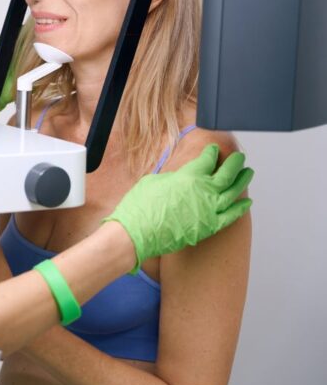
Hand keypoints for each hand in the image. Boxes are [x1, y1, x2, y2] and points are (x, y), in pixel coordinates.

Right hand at [103, 144, 252, 271]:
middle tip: (240, 157)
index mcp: (189, 175)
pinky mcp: (210, 227)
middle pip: (227, 173)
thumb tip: (180, 177)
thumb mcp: (153, 181)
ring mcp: (210, 209)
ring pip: (234, 192)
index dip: (212, 153)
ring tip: (248, 173)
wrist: (137, 234)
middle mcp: (204, 190)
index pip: (207, 159)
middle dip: (235, 162)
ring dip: (242, 180)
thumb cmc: (140, 207)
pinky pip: (231, 216)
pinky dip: (241, 208)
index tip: (215, 150)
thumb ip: (172, 177)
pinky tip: (247, 202)